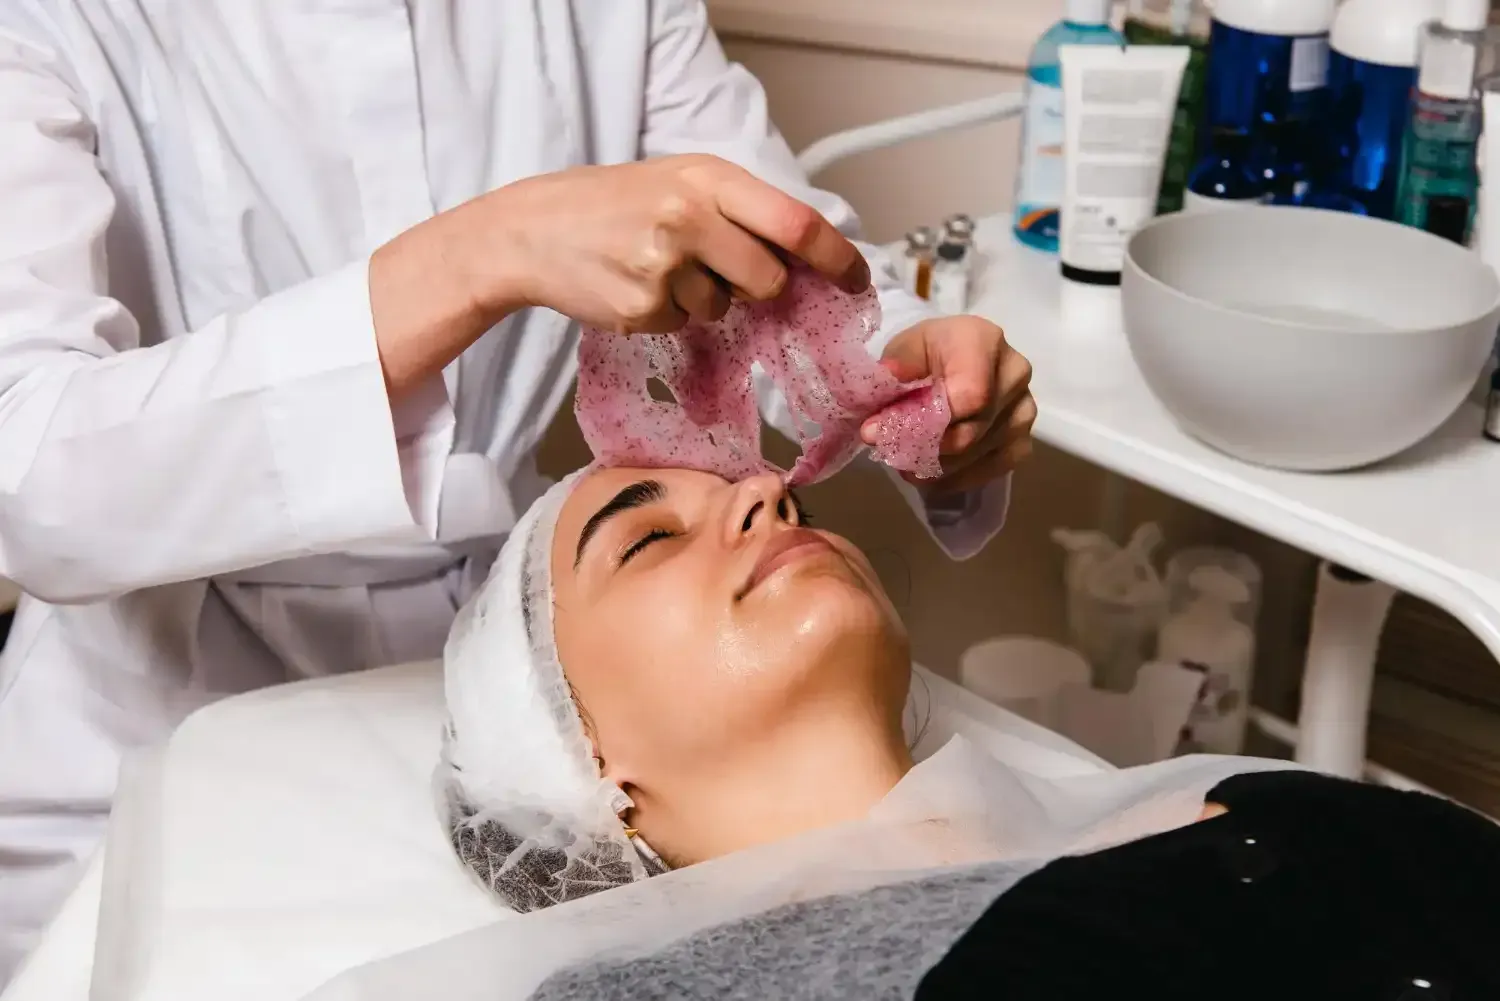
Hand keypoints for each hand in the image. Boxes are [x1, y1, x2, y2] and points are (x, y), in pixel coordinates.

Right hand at [473, 154, 868, 332]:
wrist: (534, 230)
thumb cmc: (615, 203)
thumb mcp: (680, 181)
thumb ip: (741, 210)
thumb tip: (807, 257)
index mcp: (707, 179)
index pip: (796, 224)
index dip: (836, 259)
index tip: (856, 280)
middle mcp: (689, 218)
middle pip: (768, 280)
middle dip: (756, 287)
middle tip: (719, 269)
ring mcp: (664, 266)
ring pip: (724, 308)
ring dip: (703, 298)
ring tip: (658, 267)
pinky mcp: (642, 307)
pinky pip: (684, 325)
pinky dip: (668, 313)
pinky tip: (636, 285)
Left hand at [860, 316, 1035, 494]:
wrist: (958, 356)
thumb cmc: (928, 351)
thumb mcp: (904, 350)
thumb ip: (893, 379)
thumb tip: (877, 424)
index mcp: (984, 342)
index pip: (969, 396)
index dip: (925, 422)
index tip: (882, 431)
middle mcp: (1014, 375)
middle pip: (969, 433)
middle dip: (922, 447)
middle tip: (888, 450)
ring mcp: (1023, 412)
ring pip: (974, 457)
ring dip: (933, 466)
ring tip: (905, 460)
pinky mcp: (1022, 442)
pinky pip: (987, 472)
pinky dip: (953, 477)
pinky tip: (931, 469)